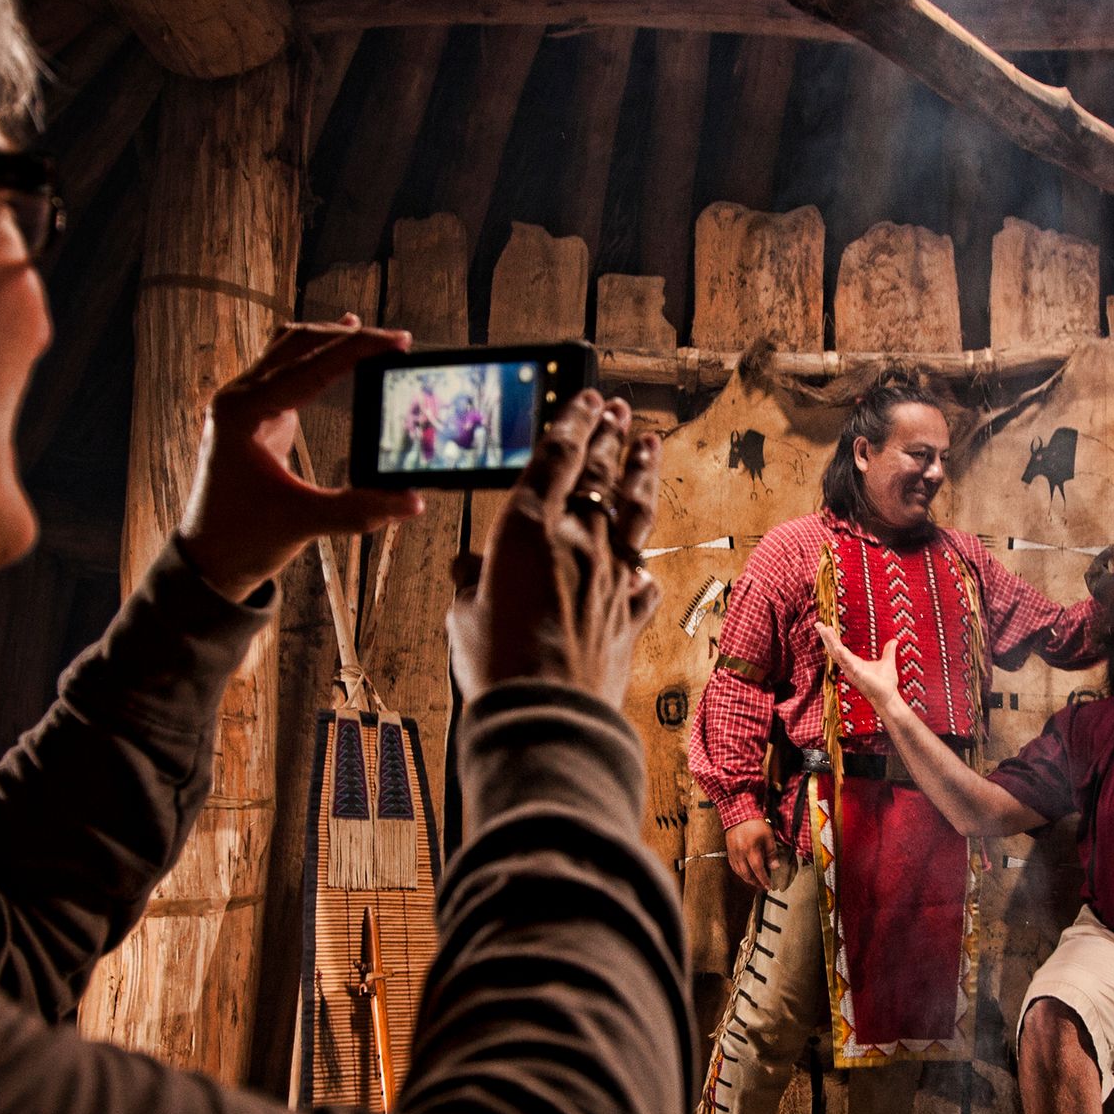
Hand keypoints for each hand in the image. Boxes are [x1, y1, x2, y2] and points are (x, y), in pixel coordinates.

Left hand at [175, 321, 423, 603]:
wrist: (207, 558)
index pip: (312, 366)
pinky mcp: (253, 414)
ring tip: (371, 337)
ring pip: (290, 349)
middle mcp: (238, 398)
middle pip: (298, 343)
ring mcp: (242, 402)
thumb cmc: (242, 538)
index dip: (359, 350)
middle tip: (395, 341)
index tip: (398, 341)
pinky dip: (316, 356)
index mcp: (243, 414)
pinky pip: (287, 369)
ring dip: (329, 340)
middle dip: (347, 338)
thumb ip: (359, 510)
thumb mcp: (304, 522)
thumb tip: (411, 501)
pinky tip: (341, 347)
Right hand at [447, 391, 660, 706]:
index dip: (574, 420)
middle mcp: (578, 541)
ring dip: (643, 473)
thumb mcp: (462, 614)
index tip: (587, 397)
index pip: (557, 455)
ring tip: (651, 444)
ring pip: (634, 512)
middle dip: (612, 436)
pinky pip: (642, 579)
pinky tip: (644, 559)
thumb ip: (469, 583)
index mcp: (528, 528)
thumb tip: (470, 572)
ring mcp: (610, 576)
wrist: (547, 716)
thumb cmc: (496, 665)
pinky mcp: (627, 615)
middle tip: (621, 411)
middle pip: (602, 474)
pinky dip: (642, 564)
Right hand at [726, 815, 788, 895]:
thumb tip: (774, 866)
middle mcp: (740, 854)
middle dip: (755, 882)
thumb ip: (771, 853)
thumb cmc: (754, 823)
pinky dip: (740, 872)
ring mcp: (733, 853)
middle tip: (762, 886)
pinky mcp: (729, 851)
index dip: (763, 880)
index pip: (757, 870)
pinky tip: (744, 873)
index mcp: (751, 850)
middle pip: (747, 874)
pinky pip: (733, 866)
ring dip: (747, 879)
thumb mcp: (768, 836)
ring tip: (755, 881)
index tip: (768, 886)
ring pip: (739, 872)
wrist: (738, 813)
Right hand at [816, 623, 901, 713]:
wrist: (889, 697)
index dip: (833, 638)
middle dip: (826, 637)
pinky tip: (839, 648)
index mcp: (854, 662)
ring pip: (838, 655)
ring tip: (824, 630)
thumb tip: (894, 640)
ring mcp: (852, 671)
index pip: (840, 648)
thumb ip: (888, 651)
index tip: (827, 626)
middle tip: (818, 624)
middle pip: (834, 649)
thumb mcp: (888, 662)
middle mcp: (849, 666)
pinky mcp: (858, 676)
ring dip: (830, 642)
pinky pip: (849, 665)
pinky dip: (844, 657)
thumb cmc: (886, 683)